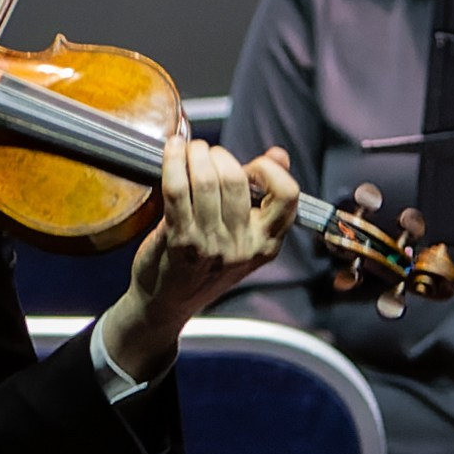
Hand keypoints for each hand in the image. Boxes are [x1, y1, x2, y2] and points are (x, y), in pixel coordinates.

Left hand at [100, 140, 298, 380]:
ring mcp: (212, 247)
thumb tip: (279, 155)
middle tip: (203, 151)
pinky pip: (177, 192)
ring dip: (194, 155)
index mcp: (267, 243)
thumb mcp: (244, 235)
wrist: (166, 303)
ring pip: (206, 182)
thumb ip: (265, 194)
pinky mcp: (181, 243)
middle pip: (236, 180)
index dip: (269, 170)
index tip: (250, 165)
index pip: (287, 195)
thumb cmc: (204, 264)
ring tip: (187, 149)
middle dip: (217, 155)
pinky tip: (171, 152)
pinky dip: (173, 165)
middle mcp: (243, 246)